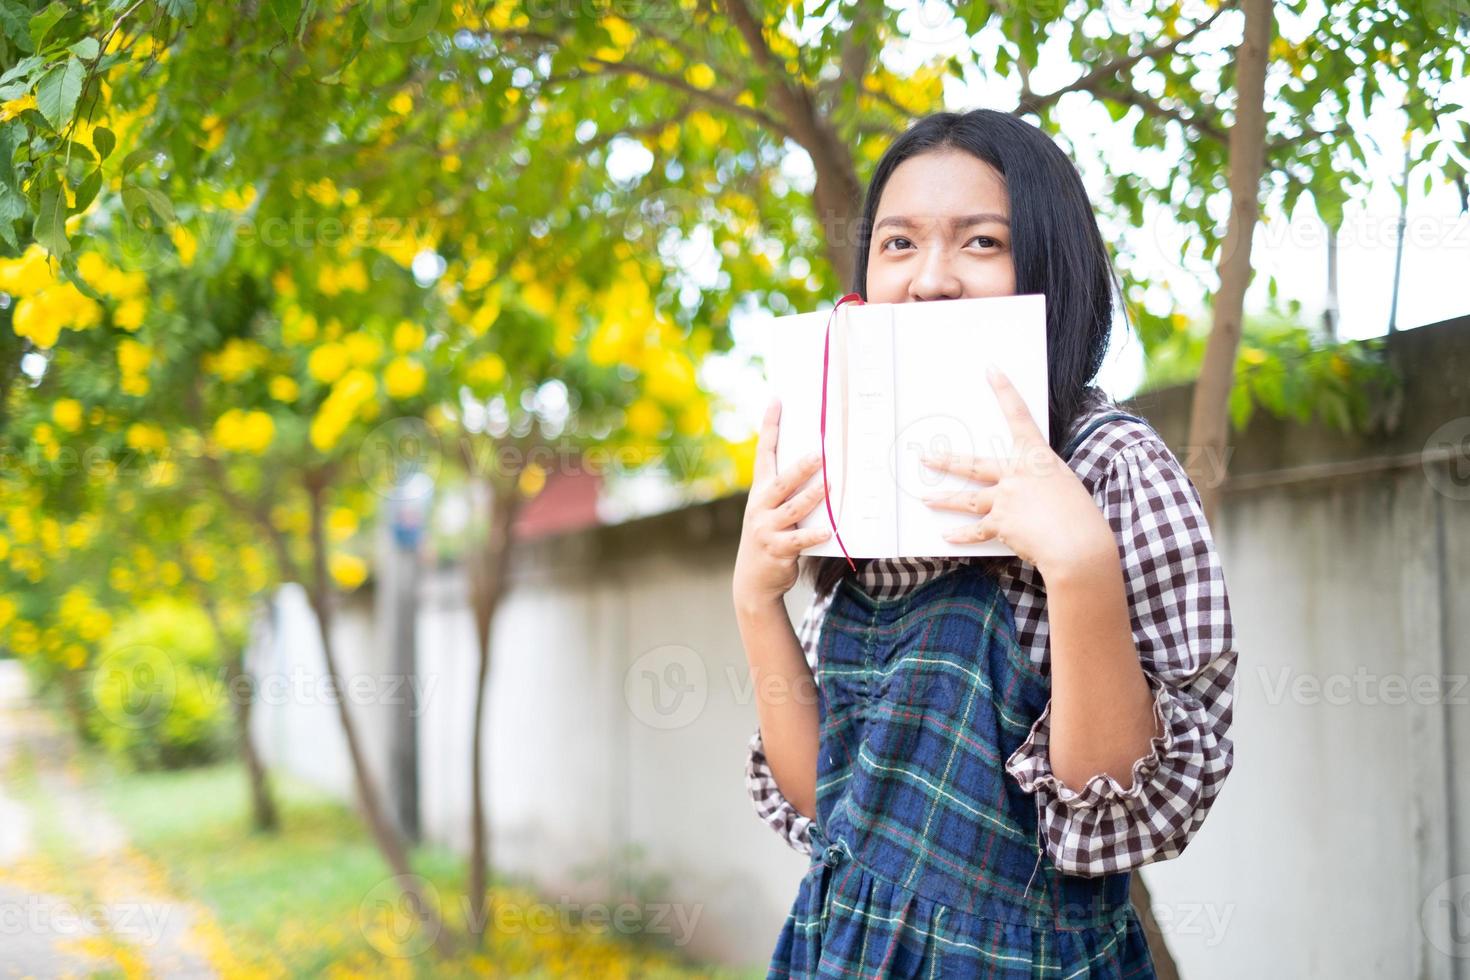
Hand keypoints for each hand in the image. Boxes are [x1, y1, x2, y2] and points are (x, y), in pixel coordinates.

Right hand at [733, 399, 833, 608]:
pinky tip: (829, 530)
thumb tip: (816, 462)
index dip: (770, 426)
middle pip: (781, 481)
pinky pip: (799, 540)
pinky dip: (814, 535)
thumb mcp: (770, 511)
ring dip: (813, 496)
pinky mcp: (777, 549)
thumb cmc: (770, 538)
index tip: (777, 401)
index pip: (764, 453)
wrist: (753, 580)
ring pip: (793, 508)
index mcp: (760, 492)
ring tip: (831, 484)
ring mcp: (766, 528)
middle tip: (821, 452)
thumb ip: (786, 491)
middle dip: (800, 466)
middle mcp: (760, 507)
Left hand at [919, 366, 1115, 579]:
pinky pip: (977, 531)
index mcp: (1037, 457)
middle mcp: (1016, 474)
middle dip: (947, 461)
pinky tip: (947, 536)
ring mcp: (1005, 498)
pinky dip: (962, 536)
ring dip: (944, 500)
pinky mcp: (1001, 525)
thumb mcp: (1064, 485)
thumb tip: (1025, 491)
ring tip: (926, 499)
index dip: (1005, 391)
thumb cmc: (1081, 517)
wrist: (1077, 545)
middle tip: (926, 457)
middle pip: (973, 465)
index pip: (1019, 416)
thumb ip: (1039, 481)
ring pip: (967, 499)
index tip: (991, 371)